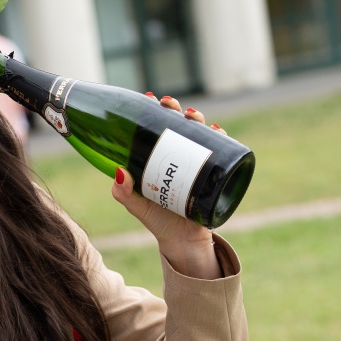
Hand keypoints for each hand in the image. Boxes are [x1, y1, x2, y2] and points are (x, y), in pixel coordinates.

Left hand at [110, 95, 222, 278]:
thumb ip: (123, 192)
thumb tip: (119, 171)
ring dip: (197, 119)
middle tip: (170, 105)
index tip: (151, 98)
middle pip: (178, 125)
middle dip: (176, 110)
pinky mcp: (214, 174)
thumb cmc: (157, 221)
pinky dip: (221, 138)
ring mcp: (197, 164)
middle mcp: (178, 157)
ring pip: (199, 133)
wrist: (183, 242)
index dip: (154, 111)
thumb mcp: (137, 205)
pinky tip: (217, 131)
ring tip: (192, 115)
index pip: (155, 128)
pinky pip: (221, 152)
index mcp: (157, 159)